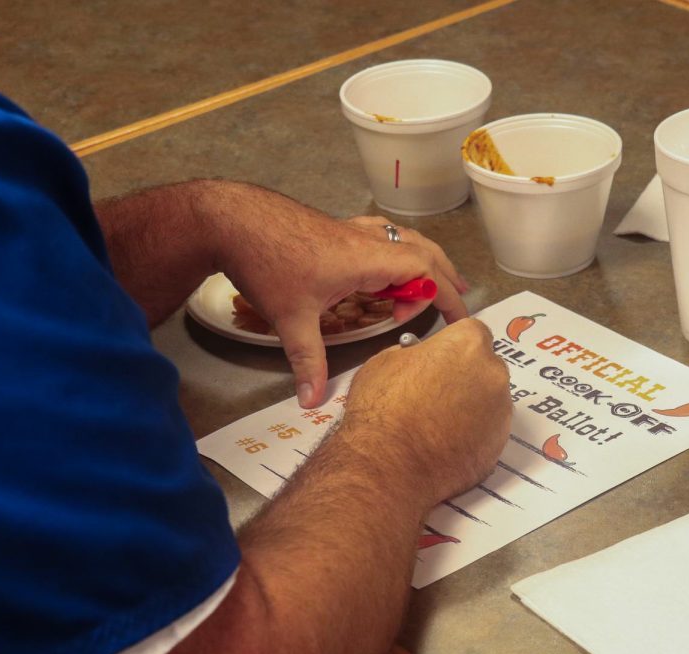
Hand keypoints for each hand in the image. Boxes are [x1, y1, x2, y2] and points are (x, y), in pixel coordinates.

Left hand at [199, 182, 469, 407]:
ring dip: (421, 260)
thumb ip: (308, 361)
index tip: (458, 321)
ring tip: (427, 282)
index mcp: (368, 259)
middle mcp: (365, 240)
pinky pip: (379, 236)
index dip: (446, 296)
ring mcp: (349, 230)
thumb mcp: (291, 319)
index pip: (426, 273)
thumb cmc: (266, 261)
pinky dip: (393, 251)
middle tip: (454, 301)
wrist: (230, 218)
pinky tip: (381, 265)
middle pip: (423, 251)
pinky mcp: (333, 228)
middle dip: (443, 276)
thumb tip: (312, 401)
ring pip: (402, 239)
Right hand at [335, 319, 511, 509]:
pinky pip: (487, 432)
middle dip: (465, 375)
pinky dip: (472, 435)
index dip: (452, 346)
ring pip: (488, 401)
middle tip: (434, 392)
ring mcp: (501, 412)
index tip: (440, 358)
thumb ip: (413, 353)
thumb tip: (419, 358)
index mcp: (468, 344)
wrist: (389, 466)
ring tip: (436, 424)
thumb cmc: (382, 410)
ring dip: (470, 406)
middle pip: (484, 366)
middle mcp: (493, 374)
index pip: (471, 332)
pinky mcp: (499, 445)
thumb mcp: (384, 361)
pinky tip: (444, 444)